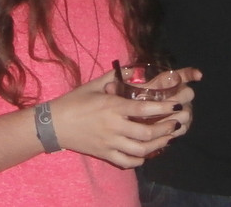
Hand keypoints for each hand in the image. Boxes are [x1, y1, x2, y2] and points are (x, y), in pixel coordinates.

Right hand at [50, 69, 196, 167]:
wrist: (54, 124)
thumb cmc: (75, 101)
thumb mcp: (95, 85)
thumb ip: (115, 77)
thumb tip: (134, 67)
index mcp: (112, 106)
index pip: (144, 108)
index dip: (164, 108)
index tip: (177, 106)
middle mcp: (113, 126)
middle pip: (146, 132)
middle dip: (165, 129)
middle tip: (176, 123)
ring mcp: (109, 143)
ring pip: (140, 150)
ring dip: (158, 145)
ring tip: (168, 138)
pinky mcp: (104, 154)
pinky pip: (127, 162)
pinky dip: (140, 159)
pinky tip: (147, 153)